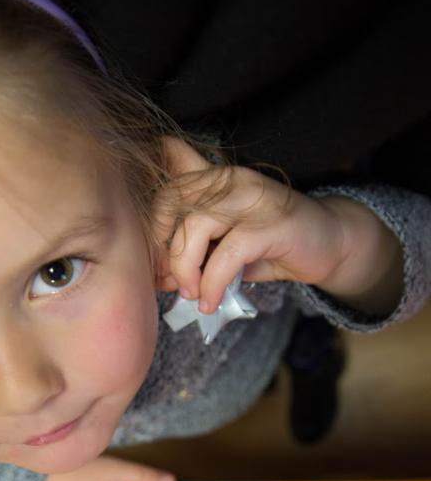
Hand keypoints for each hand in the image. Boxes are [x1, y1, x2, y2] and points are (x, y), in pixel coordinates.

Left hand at [155, 138, 402, 314]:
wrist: (328, 243)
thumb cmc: (269, 244)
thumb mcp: (223, 238)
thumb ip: (191, 240)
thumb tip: (153, 268)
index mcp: (214, 178)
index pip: (164, 194)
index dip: (152, 235)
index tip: (154, 270)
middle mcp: (231, 180)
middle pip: (173, 205)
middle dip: (163, 251)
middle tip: (168, 284)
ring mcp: (253, 199)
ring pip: (197, 226)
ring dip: (186, 268)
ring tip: (191, 295)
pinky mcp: (273, 225)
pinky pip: (228, 254)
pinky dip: (213, 283)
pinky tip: (210, 301)